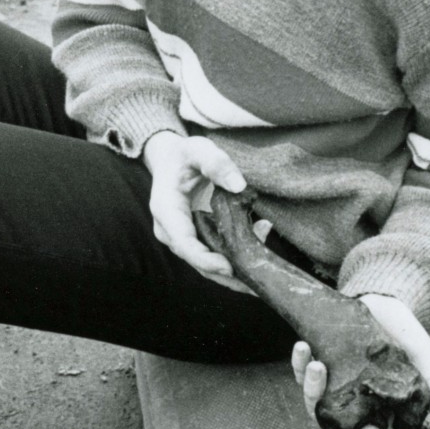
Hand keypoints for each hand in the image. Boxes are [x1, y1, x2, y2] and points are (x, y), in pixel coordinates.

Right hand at [143, 131, 245, 279]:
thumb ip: (217, 163)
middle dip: (227, 275)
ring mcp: (183, 238)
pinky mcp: (196, 240)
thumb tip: (239, 186)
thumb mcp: (198, 149)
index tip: (229, 267)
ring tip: (264, 263)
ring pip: (207, 265)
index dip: (205, 259)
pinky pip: (214, 255)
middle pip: (197, 262)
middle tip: (257, 279)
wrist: (171, 161)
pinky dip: (236, 256)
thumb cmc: (184, 155)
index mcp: (166, 210)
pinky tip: (259, 239)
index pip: (183, 243)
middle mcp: (171, 231)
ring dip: (236, 268)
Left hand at [292, 293, 429, 428]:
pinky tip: (303, 347)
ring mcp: (338, 393)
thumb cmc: (405, 332)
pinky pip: (302, 378)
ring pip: (318, 410)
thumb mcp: (422, 354)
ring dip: (312, 392)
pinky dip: (299, 365)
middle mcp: (362, 411)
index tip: (367, 428)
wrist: (383, 301)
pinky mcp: (321, 372)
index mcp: (391, 414)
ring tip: (316, 365)